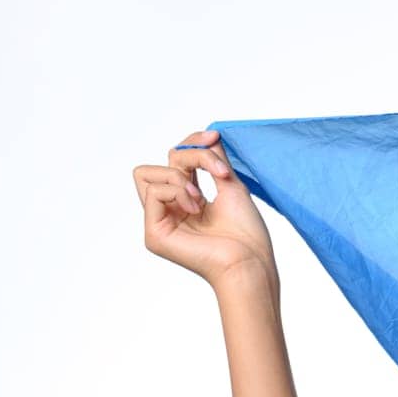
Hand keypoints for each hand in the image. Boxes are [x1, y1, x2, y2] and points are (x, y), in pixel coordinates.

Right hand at [134, 129, 277, 288]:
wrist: (251, 262)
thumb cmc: (247, 233)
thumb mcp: (231, 185)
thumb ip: (214, 160)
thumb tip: (207, 134)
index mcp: (186, 202)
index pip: (174, 160)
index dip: (192, 143)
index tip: (214, 137)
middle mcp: (170, 211)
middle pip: (159, 162)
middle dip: (189, 157)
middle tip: (217, 173)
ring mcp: (159, 222)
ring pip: (146, 174)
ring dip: (180, 178)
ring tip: (202, 200)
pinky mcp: (154, 234)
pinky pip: (153, 192)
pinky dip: (176, 192)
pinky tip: (195, 209)